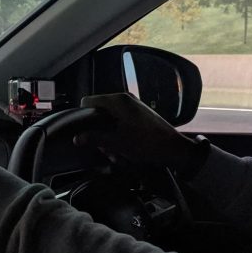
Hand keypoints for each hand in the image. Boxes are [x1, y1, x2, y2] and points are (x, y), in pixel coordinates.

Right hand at [74, 93, 200, 172]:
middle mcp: (125, 99)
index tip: (84, 131)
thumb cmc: (146, 144)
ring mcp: (133, 106)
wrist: (174, 148)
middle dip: (98, 131)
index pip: (89, 101)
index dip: (82, 115)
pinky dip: (119, 134)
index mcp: (118, 101)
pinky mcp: (140, 114)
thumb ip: (95, 138)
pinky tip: (124, 149)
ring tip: (116, 153)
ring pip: (110, 119)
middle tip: (104, 149)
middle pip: (99, 111)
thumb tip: (77, 138)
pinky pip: (121, 121)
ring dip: (109, 136)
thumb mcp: (117, 143)